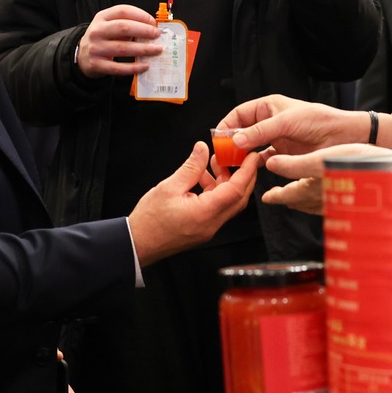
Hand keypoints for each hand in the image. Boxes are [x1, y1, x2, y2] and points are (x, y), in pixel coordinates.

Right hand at [76, 3, 162, 78]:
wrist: (82, 56)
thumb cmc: (103, 39)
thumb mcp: (109, 26)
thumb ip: (127, 24)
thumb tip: (152, 28)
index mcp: (102, 17)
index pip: (123, 11)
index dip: (141, 15)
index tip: (153, 22)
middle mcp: (97, 31)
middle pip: (123, 27)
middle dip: (144, 30)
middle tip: (157, 35)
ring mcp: (96, 48)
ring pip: (123, 48)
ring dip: (143, 49)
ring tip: (157, 50)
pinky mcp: (97, 64)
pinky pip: (118, 67)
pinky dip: (134, 67)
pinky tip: (145, 66)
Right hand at [127, 141, 260, 265]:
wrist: (138, 243)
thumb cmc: (150, 220)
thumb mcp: (169, 187)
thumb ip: (190, 168)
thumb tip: (203, 149)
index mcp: (205, 212)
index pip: (236, 190)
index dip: (247, 171)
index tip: (252, 156)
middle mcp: (212, 223)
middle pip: (239, 198)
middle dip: (243, 176)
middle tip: (239, 157)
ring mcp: (209, 228)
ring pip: (228, 203)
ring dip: (227, 183)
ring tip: (215, 164)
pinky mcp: (203, 229)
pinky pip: (218, 208)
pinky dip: (216, 192)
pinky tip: (203, 179)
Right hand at [220, 94, 371, 157]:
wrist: (342, 135)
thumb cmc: (318, 120)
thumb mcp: (285, 122)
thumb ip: (260, 132)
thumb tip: (235, 141)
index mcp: (268, 106)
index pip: (239, 114)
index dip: (227, 124)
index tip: (218, 138)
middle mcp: (269, 122)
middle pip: (242, 131)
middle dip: (231, 142)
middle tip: (222, 154)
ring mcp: (276, 138)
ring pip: (251, 146)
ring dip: (241, 154)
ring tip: (232, 164)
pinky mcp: (283, 153)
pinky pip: (263, 158)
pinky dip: (255, 163)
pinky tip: (250, 168)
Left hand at [260, 142, 388, 213]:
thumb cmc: (357, 165)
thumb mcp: (321, 160)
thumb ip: (294, 165)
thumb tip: (272, 165)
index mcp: (313, 190)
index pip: (288, 195)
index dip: (275, 196)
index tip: (266, 198)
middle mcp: (324, 201)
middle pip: (300, 202)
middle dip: (288, 198)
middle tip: (277, 196)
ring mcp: (339, 204)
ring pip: (314, 205)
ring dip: (303, 200)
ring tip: (298, 196)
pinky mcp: (353, 202)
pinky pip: (330, 205)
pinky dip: (321, 201)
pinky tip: (327, 196)